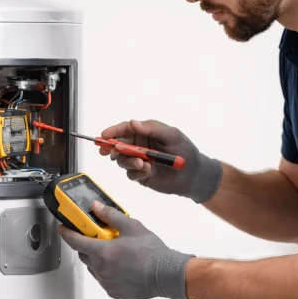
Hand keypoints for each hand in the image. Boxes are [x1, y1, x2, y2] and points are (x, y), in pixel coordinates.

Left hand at [57, 202, 193, 298]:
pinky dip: (107, 272)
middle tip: (96, 238)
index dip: (66, 234)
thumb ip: (111, 216)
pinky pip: (104, 280)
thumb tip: (95, 207)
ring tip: (113, 253)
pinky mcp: (113, 292)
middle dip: (85, 246)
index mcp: (102, 252)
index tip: (62, 228)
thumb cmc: (150, 250)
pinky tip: (120, 267)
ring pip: (94, 269)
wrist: (166, 274)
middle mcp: (100, 269)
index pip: (76, 242)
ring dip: (97, 260)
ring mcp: (106, 283)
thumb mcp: (132, 226)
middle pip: (84, 255)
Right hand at [99, 119, 221, 202]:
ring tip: (143, 164)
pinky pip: (130, 173)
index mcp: (145, 132)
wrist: (193, 175)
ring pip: (122, 160)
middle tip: (108, 152)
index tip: (103, 136)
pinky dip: (136, 172)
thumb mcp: (172, 135)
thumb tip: (133, 122)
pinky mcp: (140, 174)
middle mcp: (139, 145)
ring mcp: (138, 160)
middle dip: (112, 148)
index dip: (112, 132)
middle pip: (118, 144)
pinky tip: (148, 171)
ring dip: (128, 162)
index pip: (125, 129)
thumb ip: (152, 128)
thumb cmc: (185, 151)